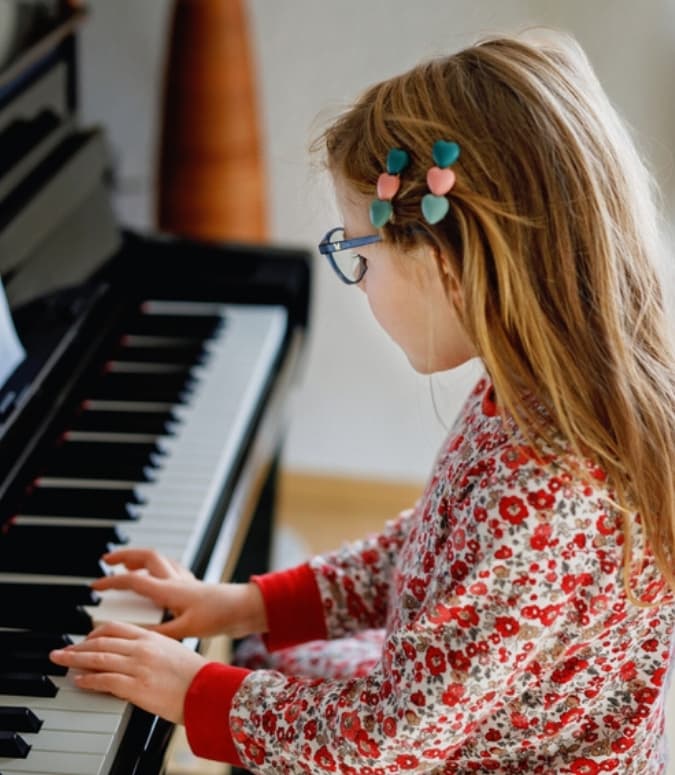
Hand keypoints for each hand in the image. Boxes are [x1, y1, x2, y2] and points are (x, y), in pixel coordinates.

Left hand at [50, 621, 205, 722]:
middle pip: (102, 642)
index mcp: (152, 637)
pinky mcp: (136, 687)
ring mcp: (138, 667)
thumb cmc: (196, 674)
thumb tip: (135, 656)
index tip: (84, 640)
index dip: (95, 633)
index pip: (115, 628)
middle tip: (62, 651)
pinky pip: (106, 681)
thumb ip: (152, 649)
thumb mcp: (173, 651)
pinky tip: (80, 681)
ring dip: (76, 659)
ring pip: (99, 658)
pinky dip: (89, 680)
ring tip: (61, 661)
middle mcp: (142, 648)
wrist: (208, 690)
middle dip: (78, 646)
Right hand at [93, 548, 266, 639]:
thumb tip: (135, 636)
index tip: (95, 586)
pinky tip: (158, 574)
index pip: (133, 581)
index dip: (111, 582)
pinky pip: (171, 567)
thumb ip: (160, 633)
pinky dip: (159, 566)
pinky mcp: (194, 584)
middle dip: (125, 555)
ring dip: (140, 557)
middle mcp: (176, 580)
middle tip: (107, 560)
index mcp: (169, 590)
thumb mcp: (186, 630)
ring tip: (126, 563)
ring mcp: (186, 579)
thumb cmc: (219, 617)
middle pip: (147, 557)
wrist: (245, 608)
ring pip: (159, 559)